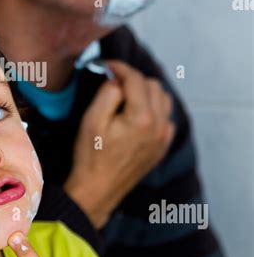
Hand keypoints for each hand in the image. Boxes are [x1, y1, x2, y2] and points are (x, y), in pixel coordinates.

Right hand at [64, 60, 175, 228]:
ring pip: (164, 99)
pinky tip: (136, 116)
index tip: (107, 66)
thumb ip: (107, 94)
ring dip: (147, 92)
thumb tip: (117, 79)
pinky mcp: (162, 147)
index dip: (120, 68)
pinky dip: (154, 110)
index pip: (136, 79)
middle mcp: (158, 126)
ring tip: (126, 97)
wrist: (97, 190)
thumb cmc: (91, 156)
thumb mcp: (92, 120)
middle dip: (134, 79)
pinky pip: (165, 118)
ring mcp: (163, 138)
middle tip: (113, 83)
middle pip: (153, 85)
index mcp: (141, 118)